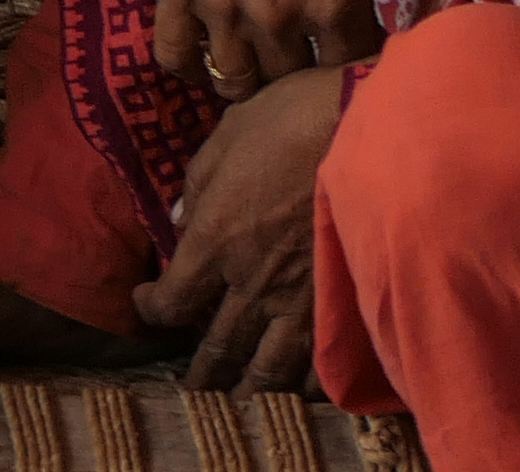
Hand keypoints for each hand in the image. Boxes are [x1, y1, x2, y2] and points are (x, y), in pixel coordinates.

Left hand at [135, 64, 343, 387]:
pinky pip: (321, 362)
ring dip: (250, 389)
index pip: (172, 299)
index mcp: (214, 239)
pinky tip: (303, 387)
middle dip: (201, 371)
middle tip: (192, 389)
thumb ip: (199, 182)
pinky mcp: (344, 304)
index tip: (148, 300)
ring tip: (241, 402)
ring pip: (268, 366)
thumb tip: (180, 219)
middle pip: (218, 345)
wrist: (370, 128)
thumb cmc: (294, 118)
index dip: (153, 307)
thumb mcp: (228, 135)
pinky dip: (308, 382)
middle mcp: (251, 281)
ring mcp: (301, 300)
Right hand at [151, 0, 376, 107]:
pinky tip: (202, 52)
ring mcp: (223, 7)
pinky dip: (190, 64)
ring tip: (248, 63)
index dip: (346, 67)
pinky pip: (175, 55)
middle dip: (295, 76)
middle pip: (290, 82)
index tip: (339, 59)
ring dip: (246, 78)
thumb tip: (342, 26)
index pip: (349, 69)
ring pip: (236, 81)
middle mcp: (281, 15)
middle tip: (292, 61)